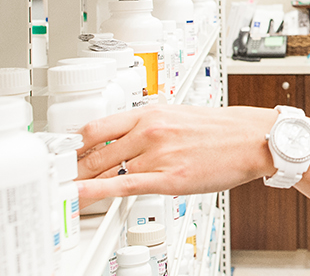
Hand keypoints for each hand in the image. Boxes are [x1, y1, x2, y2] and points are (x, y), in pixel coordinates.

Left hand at [74, 104, 276, 202]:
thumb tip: (122, 143)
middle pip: (94, 152)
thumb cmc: (220, 130)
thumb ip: (146, 128)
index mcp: (149, 112)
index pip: (95, 127)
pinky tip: (80, 196)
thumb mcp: (177, 116)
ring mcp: (157, 154)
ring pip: (107, 171)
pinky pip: (123, 185)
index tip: (61, 155)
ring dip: (84, 184)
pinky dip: (96, 192)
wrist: (252, 139)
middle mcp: (149, 131)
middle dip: (71, 169)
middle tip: (57, 180)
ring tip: (67, 193)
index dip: (71, 145)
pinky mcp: (168, 178)